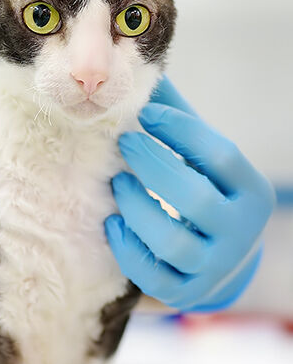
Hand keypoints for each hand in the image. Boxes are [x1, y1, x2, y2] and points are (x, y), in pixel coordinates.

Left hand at [105, 76, 275, 311]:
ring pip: (171, 242)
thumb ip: (178, 122)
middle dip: (154, 167)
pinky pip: (151, 276)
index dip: (183, 131)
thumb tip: (145, 70)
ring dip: (137, 209)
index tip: (148, 112)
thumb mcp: (202, 161)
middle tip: (124, 143)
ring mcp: (213, 267)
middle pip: (195, 200)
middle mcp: (239, 232)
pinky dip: (127, 249)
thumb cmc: (204, 194)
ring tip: (117, 184)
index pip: (221, 156)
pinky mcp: (184, 292)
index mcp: (251, 192)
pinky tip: (112, 224)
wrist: (219, 260)